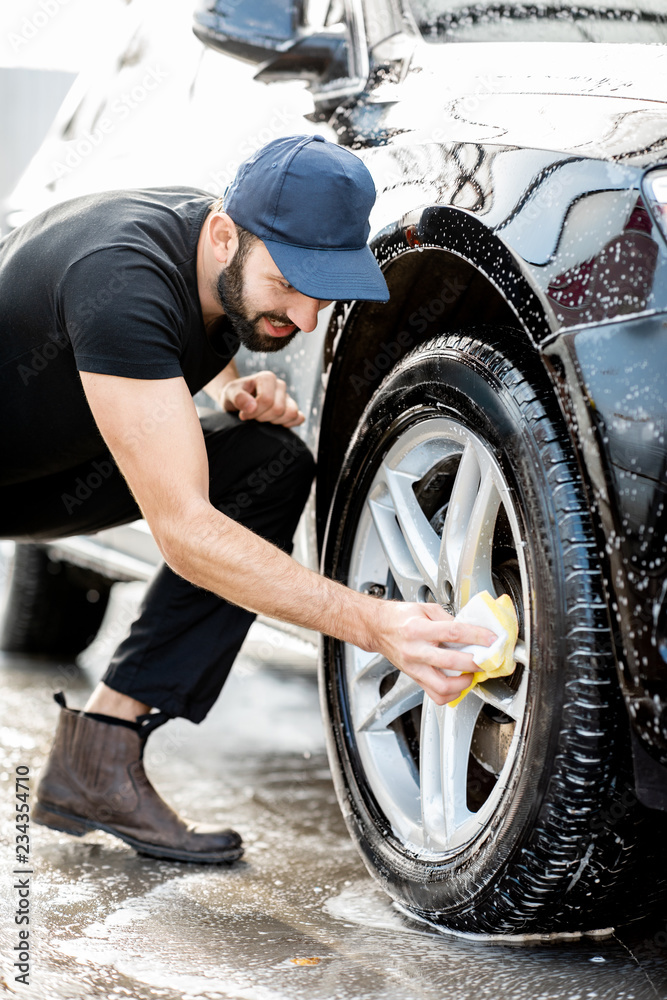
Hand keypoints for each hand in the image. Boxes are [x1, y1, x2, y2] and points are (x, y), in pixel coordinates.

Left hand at [222, 371, 303, 426]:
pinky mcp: (291, 408)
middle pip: (278, 409)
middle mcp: (280, 385)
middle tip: (252, 416)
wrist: (238, 399)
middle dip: (262, 417)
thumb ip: (238, 398)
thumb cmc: (234, 394)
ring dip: (274, 422)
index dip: (254, 412)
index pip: (267, 400)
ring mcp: (287, 397)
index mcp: (267, 378)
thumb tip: (252, 407)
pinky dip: (289, 424)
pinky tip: (275, 423)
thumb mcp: (230, 394)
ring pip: (291, 414)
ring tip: (262, 418)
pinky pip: (299, 418)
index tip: (243, 414)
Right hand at [370, 600, 495, 705]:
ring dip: (463, 683)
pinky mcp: (415, 678)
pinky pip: (435, 695)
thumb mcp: (425, 608)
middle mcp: (415, 650)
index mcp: (418, 629)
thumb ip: (448, 618)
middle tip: (486, 660)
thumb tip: (469, 628)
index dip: (476, 636)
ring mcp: (414, 667)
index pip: (453, 633)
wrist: (378, 628)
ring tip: (472, 675)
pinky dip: (451, 694)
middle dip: (474, 663)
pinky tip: (458, 684)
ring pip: (442, 686)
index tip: (491, 639)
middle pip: (450, 662)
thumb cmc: (399, 617)